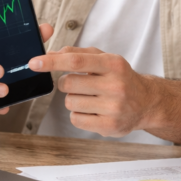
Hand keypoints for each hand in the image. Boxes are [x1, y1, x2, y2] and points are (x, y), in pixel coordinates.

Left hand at [29, 48, 156, 136]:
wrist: (146, 102)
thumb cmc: (121, 78)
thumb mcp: (105, 60)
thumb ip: (78, 54)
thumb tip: (51, 53)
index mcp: (113, 64)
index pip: (76, 61)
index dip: (52, 61)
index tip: (34, 62)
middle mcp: (116, 85)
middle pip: (68, 83)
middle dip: (66, 83)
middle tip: (79, 84)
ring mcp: (113, 107)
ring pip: (70, 103)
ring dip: (74, 100)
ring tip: (91, 98)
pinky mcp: (109, 126)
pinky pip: (76, 119)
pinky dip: (79, 115)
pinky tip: (94, 111)